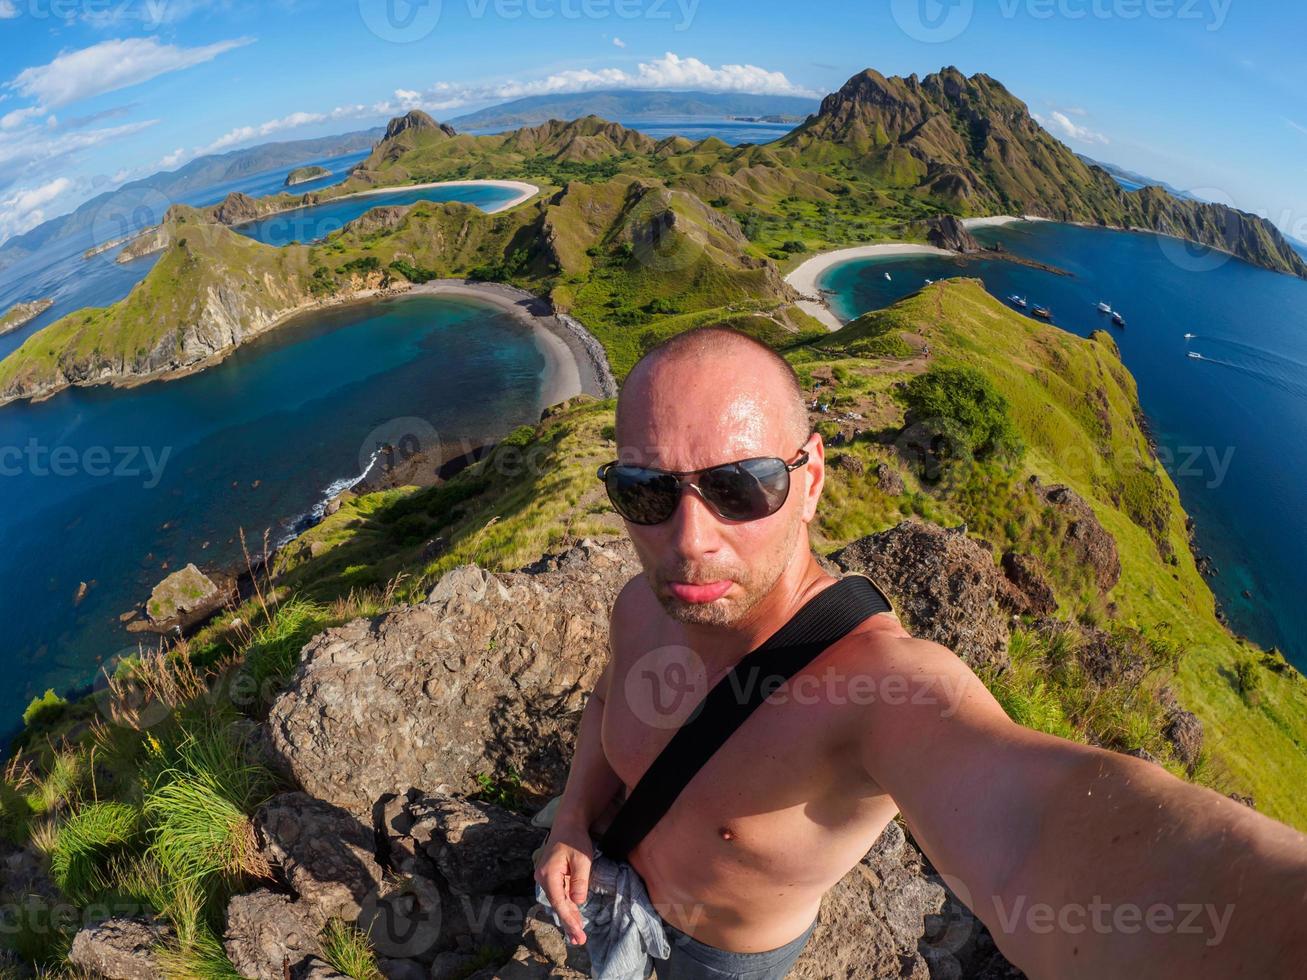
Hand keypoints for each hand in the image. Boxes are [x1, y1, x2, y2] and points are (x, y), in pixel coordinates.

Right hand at [534, 820, 593, 944]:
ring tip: (578, 935)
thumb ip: (579, 881)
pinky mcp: (551, 876)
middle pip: (557, 905)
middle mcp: (543, 878)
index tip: (578, 933)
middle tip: (580, 941)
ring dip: (568, 917)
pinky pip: (559, 894)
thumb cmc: (575, 839)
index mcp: (548, 874)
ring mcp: (545, 877)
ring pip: (558, 901)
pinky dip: (567, 906)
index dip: (569, 920)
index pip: (559, 903)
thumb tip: (577, 902)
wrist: (569, 822)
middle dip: (568, 923)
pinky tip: (575, 918)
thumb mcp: (582, 860)